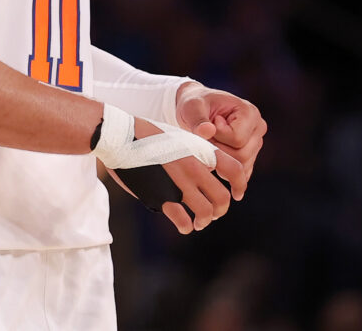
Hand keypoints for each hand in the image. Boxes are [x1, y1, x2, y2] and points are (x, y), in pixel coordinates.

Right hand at [116, 117, 243, 234]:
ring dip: (204, 221)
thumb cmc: (146, 135)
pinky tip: (184, 226)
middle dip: (220, 210)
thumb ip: (194, 154)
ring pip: (206, 212)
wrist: (120, 136)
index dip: (240, 185)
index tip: (237, 194)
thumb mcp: (179, 137)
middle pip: (222, 198)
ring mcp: (178, 183)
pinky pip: (183, 220)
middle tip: (213, 214)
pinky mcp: (161, 197)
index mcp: (200, 150)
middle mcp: (194, 167)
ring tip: (198, 222)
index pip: (235, 169)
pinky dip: (186, 226)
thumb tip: (204, 171)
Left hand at [175, 83, 266, 195]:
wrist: (198, 110)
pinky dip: (226, 170)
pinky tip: (216, 158)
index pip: (237, 139)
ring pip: (241, 167)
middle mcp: (258, 128)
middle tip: (207, 137)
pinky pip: (241, 174)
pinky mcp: (251, 157)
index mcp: (250, 112)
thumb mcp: (192, 107)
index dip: (217, 137)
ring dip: (221, 159)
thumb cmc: (196, 105)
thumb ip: (198, 120)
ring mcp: (256, 144)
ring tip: (212, 142)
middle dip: (219, 150)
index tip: (208, 124)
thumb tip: (207, 131)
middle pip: (242, 155)